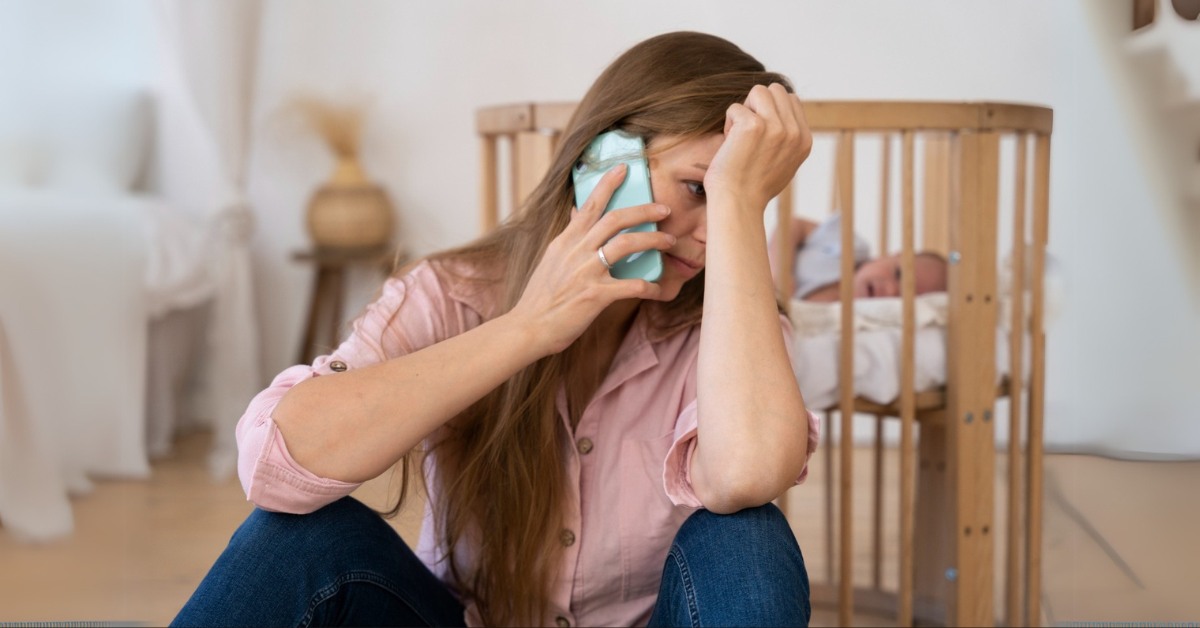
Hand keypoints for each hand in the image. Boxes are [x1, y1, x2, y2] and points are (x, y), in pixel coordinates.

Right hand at [509, 164, 676, 354]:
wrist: (528, 327)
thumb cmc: (541, 297)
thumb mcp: (551, 260)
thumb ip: (568, 237)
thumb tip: (577, 212)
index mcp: (565, 241)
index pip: (589, 205)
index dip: (608, 184)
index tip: (624, 169)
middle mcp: (576, 251)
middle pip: (615, 219)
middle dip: (644, 210)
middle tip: (664, 208)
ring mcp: (586, 272)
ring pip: (626, 244)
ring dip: (652, 240)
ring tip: (668, 241)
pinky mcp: (595, 295)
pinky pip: (631, 285)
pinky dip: (649, 286)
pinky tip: (658, 288)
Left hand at [704, 83, 812, 211]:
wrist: (738, 205)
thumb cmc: (753, 188)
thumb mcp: (785, 163)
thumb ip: (788, 139)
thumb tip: (782, 114)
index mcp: (805, 140)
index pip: (791, 100)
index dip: (770, 111)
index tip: (760, 136)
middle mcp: (794, 132)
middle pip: (776, 90)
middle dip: (757, 105)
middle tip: (747, 133)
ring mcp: (776, 127)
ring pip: (758, 91)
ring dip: (744, 110)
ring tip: (739, 136)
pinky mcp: (753, 125)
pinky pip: (735, 107)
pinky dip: (728, 124)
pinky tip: (730, 145)